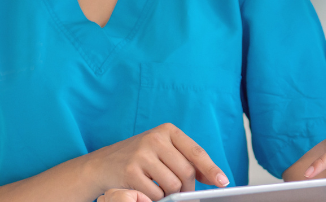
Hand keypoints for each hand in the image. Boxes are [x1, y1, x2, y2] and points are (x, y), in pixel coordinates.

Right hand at [85, 123, 227, 199]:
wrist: (103, 164)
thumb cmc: (140, 159)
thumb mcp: (164, 152)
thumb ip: (188, 161)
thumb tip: (216, 178)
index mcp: (167, 130)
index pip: (196, 151)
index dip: (211, 169)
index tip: (223, 182)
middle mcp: (155, 138)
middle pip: (186, 171)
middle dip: (188, 188)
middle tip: (183, 194)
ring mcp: (141, 153)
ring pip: (173, 184)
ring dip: (171, 194)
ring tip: (163, 191)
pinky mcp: (130, 170)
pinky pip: (155, 193)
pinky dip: (156, 198)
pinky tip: (149, 193)